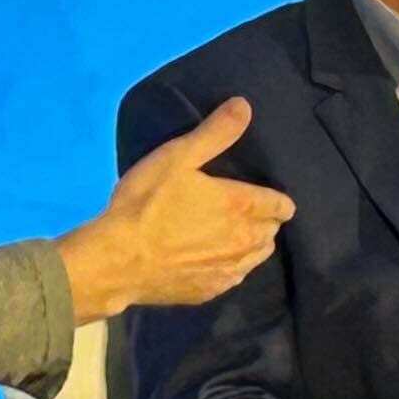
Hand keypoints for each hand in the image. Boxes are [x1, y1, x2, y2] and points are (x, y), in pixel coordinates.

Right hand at [56, 99, 298, 322]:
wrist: (118, 260)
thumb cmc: (148, 203)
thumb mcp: (178, 157)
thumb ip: (214, 133)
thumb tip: (244, 106)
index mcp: (242, 206)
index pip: (280, 205)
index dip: (279, 201)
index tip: (274, 198)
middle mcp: (244, 241)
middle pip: (271, 233)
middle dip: (267, 223)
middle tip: (253, 214)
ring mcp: (228, 271)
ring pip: (257, 258)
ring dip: (254, 246)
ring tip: (240, 237)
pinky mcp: (210, 292)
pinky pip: (234, 278)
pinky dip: (233, 268)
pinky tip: (218, 263)